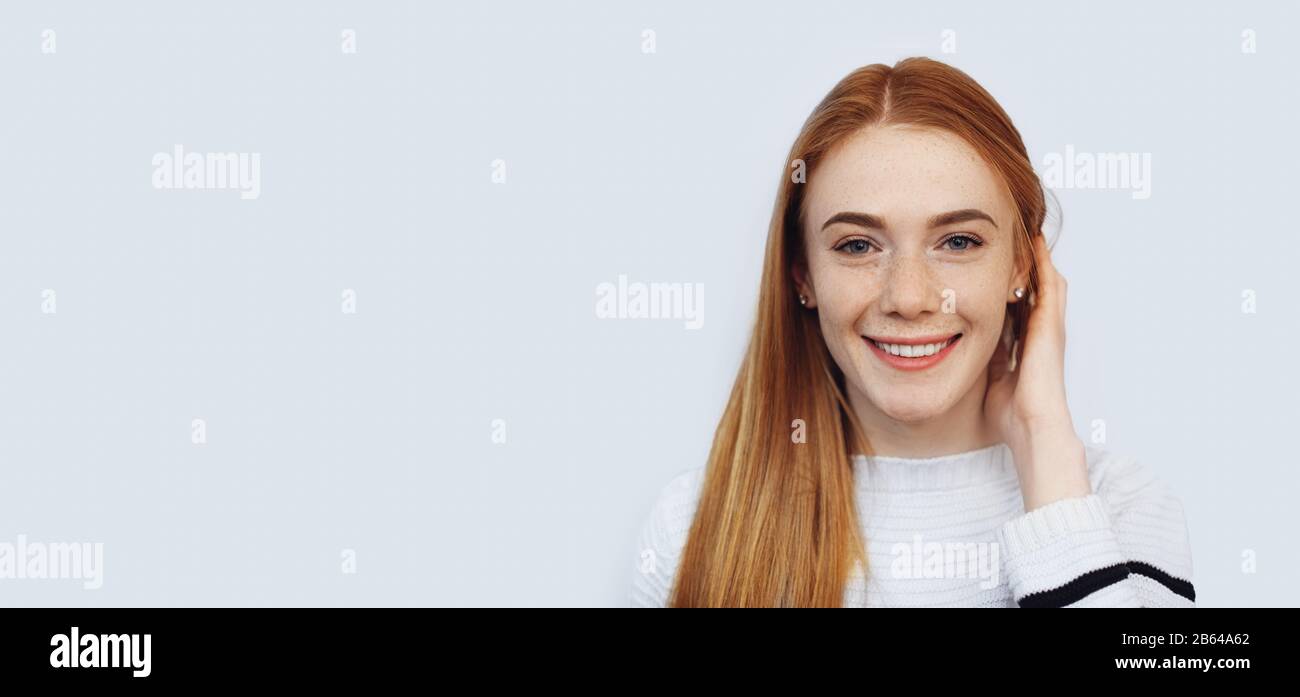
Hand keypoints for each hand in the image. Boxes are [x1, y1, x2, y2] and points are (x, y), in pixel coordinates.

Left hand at [984, 234, 1089, 511]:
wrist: (1032, 428)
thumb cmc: (1008, 414)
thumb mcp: (983, 378)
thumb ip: (974, 361)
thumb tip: (941, 349)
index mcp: (1019, 345)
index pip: (1007, 307)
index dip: (997, 287)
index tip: (981, 266)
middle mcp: (1037, 333)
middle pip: (1027, 289)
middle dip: (1016, 266)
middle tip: (1007, 237)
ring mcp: (1048, 328)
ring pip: (1043, 282)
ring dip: (1034, 258)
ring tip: (1024, 231)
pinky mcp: (1052, 326)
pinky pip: (1050, 286)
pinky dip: (1043, 264)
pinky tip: (1035, 243)